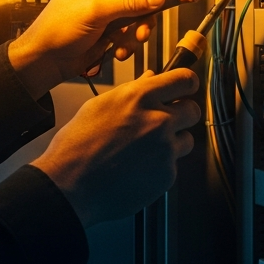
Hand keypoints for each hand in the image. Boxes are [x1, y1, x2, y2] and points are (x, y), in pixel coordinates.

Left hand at [8, 0, 172, 98]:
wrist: (45, 60)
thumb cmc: (56, 29)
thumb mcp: (96, 12)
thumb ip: (129, 4)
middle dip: (146, 11)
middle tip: (149, 23)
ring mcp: (108, 8)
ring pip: (139, 14)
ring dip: (138, 30)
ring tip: (130, 41)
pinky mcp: (110, 26)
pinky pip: (132, 30)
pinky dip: (129, 42)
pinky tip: (118, 50)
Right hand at [32, 69, 201, 226]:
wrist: (71, 184)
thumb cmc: (78, 145)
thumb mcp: (100, 105)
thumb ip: (132, 90)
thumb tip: (150, 79)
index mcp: (140, 97)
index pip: (185, 80)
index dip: (186, 84)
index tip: (185, 88)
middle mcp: (158, 121)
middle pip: (193, 110)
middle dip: (181, 114)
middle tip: (165, 121)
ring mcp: (165, 150)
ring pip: (187, 140)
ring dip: (173, 142)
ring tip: (146, 149)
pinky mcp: (166, 175)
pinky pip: (173, 165)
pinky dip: (161, 166)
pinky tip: (139, 167)